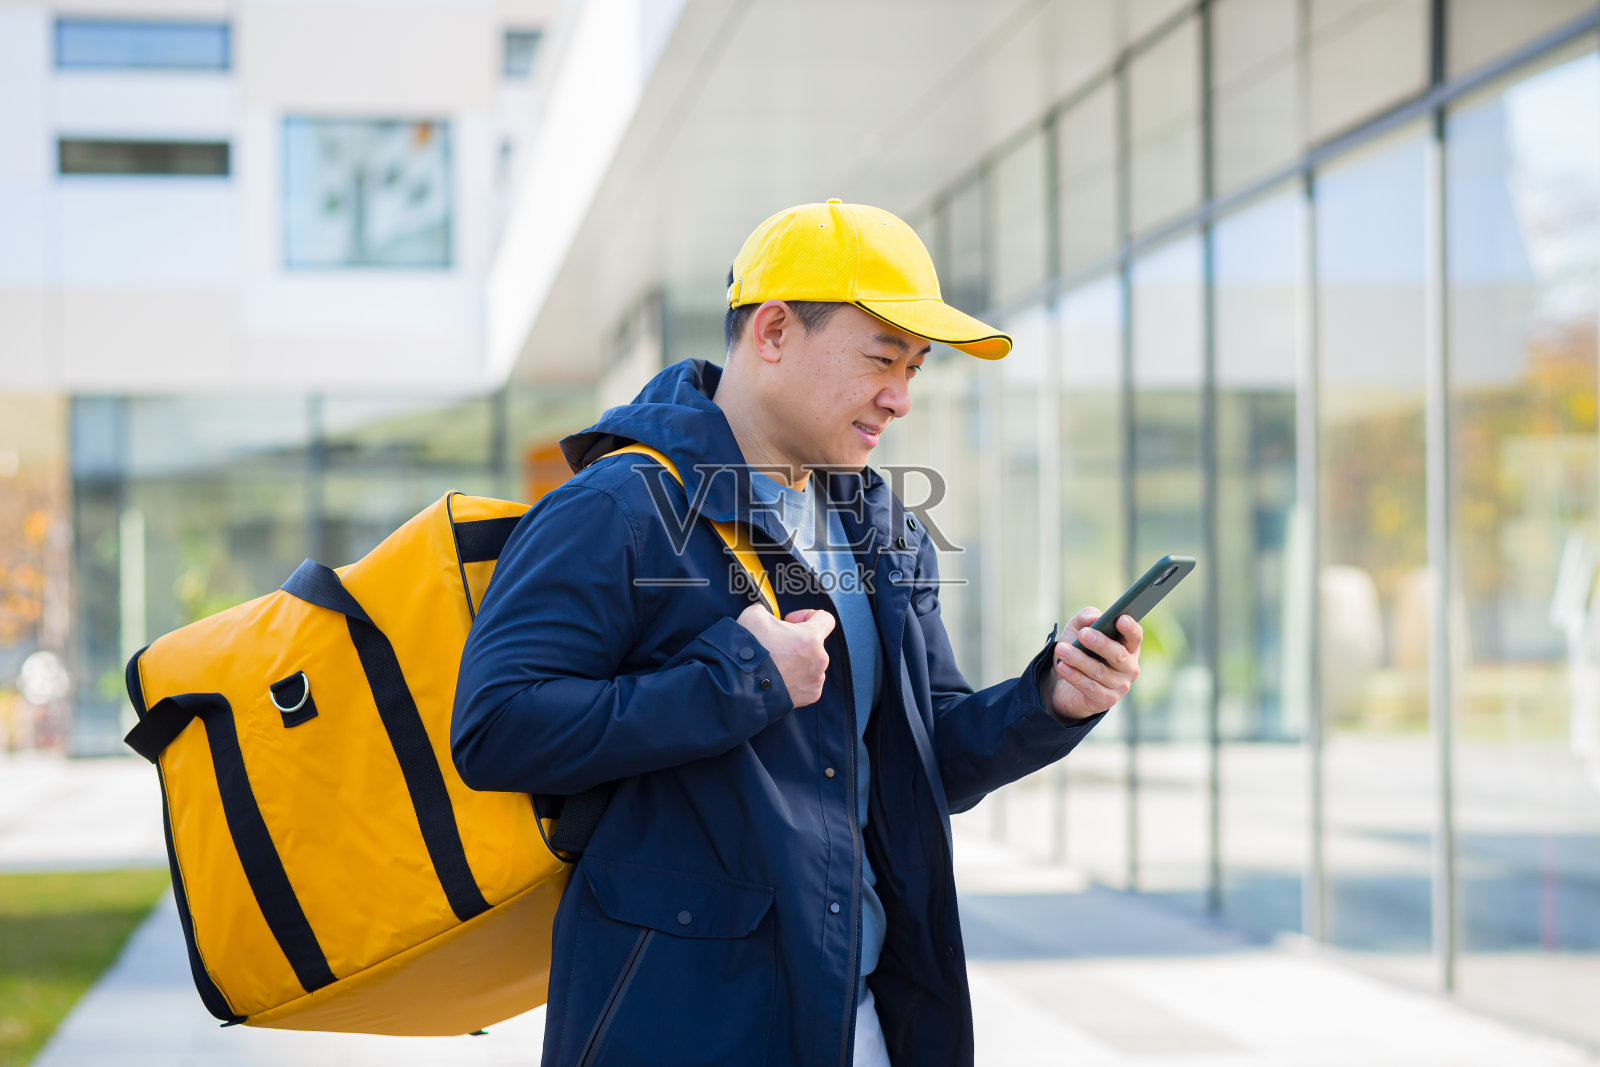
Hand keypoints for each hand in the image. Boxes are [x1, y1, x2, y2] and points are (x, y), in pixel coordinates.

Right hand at [736, 604, 833, 706]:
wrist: (739, 686)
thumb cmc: (748, 651)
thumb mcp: (754, 615)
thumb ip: (767, 609)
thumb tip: (767, 612)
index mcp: (811, 638)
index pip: (826, 619)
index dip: (807, 615)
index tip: (791, 621)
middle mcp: (819, 660)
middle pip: (815, 643)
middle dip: (797, 640)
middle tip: (776, 644)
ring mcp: (815, 680)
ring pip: (811, 663)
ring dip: (798, 660)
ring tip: (775, 663)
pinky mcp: (810, 696)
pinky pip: (807, 681)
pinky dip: (796, 678)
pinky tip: (779, 676)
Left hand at [1043, 607, 1141, 721]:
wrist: (1063, 683)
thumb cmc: (1078, 650)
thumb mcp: (1078, 629)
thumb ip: (1086, 617)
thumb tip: (1093, 617)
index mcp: (1128, 646)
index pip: (1135, 636)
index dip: (1130, 628)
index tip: (1120, 619)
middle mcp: (1129, 667)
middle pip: (1118, 654)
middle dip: (1100, 643)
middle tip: (1083, 634)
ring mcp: (1120, 686)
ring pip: (1099, 671)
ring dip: (1078, 659)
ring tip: (1061, 649)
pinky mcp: (1107, 701)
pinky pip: (1090, 687)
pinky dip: (1074, 676)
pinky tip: (1062, 667)